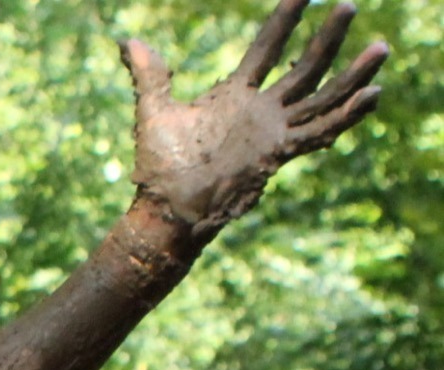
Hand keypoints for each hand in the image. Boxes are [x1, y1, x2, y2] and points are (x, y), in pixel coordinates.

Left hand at [122, 0, 384, 235]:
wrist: (165, 209)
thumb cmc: (158, 166)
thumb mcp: (153, 110)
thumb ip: (149, 74)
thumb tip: (128, 42)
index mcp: (235, 95)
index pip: (267, 49)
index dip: (284, 21)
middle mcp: (260, 111)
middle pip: (305, 67)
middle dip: (327, 39)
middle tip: (349, 7)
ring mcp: (272, 132)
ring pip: (323, 97)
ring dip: (352, 74)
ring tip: (381, 48)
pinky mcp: (278, 154)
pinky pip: (320, 132)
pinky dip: (346, 115)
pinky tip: (373, 95)